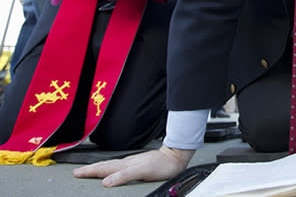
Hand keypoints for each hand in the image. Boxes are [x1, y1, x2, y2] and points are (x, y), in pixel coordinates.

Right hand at [73, 146, 194, 186]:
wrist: (175, 156)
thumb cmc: (162, 165)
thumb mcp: (143, 171)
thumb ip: (125, 175)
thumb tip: (106, 181)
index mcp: (125, 165)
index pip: (103, 168)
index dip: (90, 172)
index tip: (77, 173)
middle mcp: (127, 162)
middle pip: (105, 166)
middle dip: (90, 169)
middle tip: (78, 172)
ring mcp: (132, 162)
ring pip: (111, 165)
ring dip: (99, 168)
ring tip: (90, 170)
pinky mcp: (138, 164)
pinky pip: (119, 167)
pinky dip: (111, 168)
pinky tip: (113, 170)